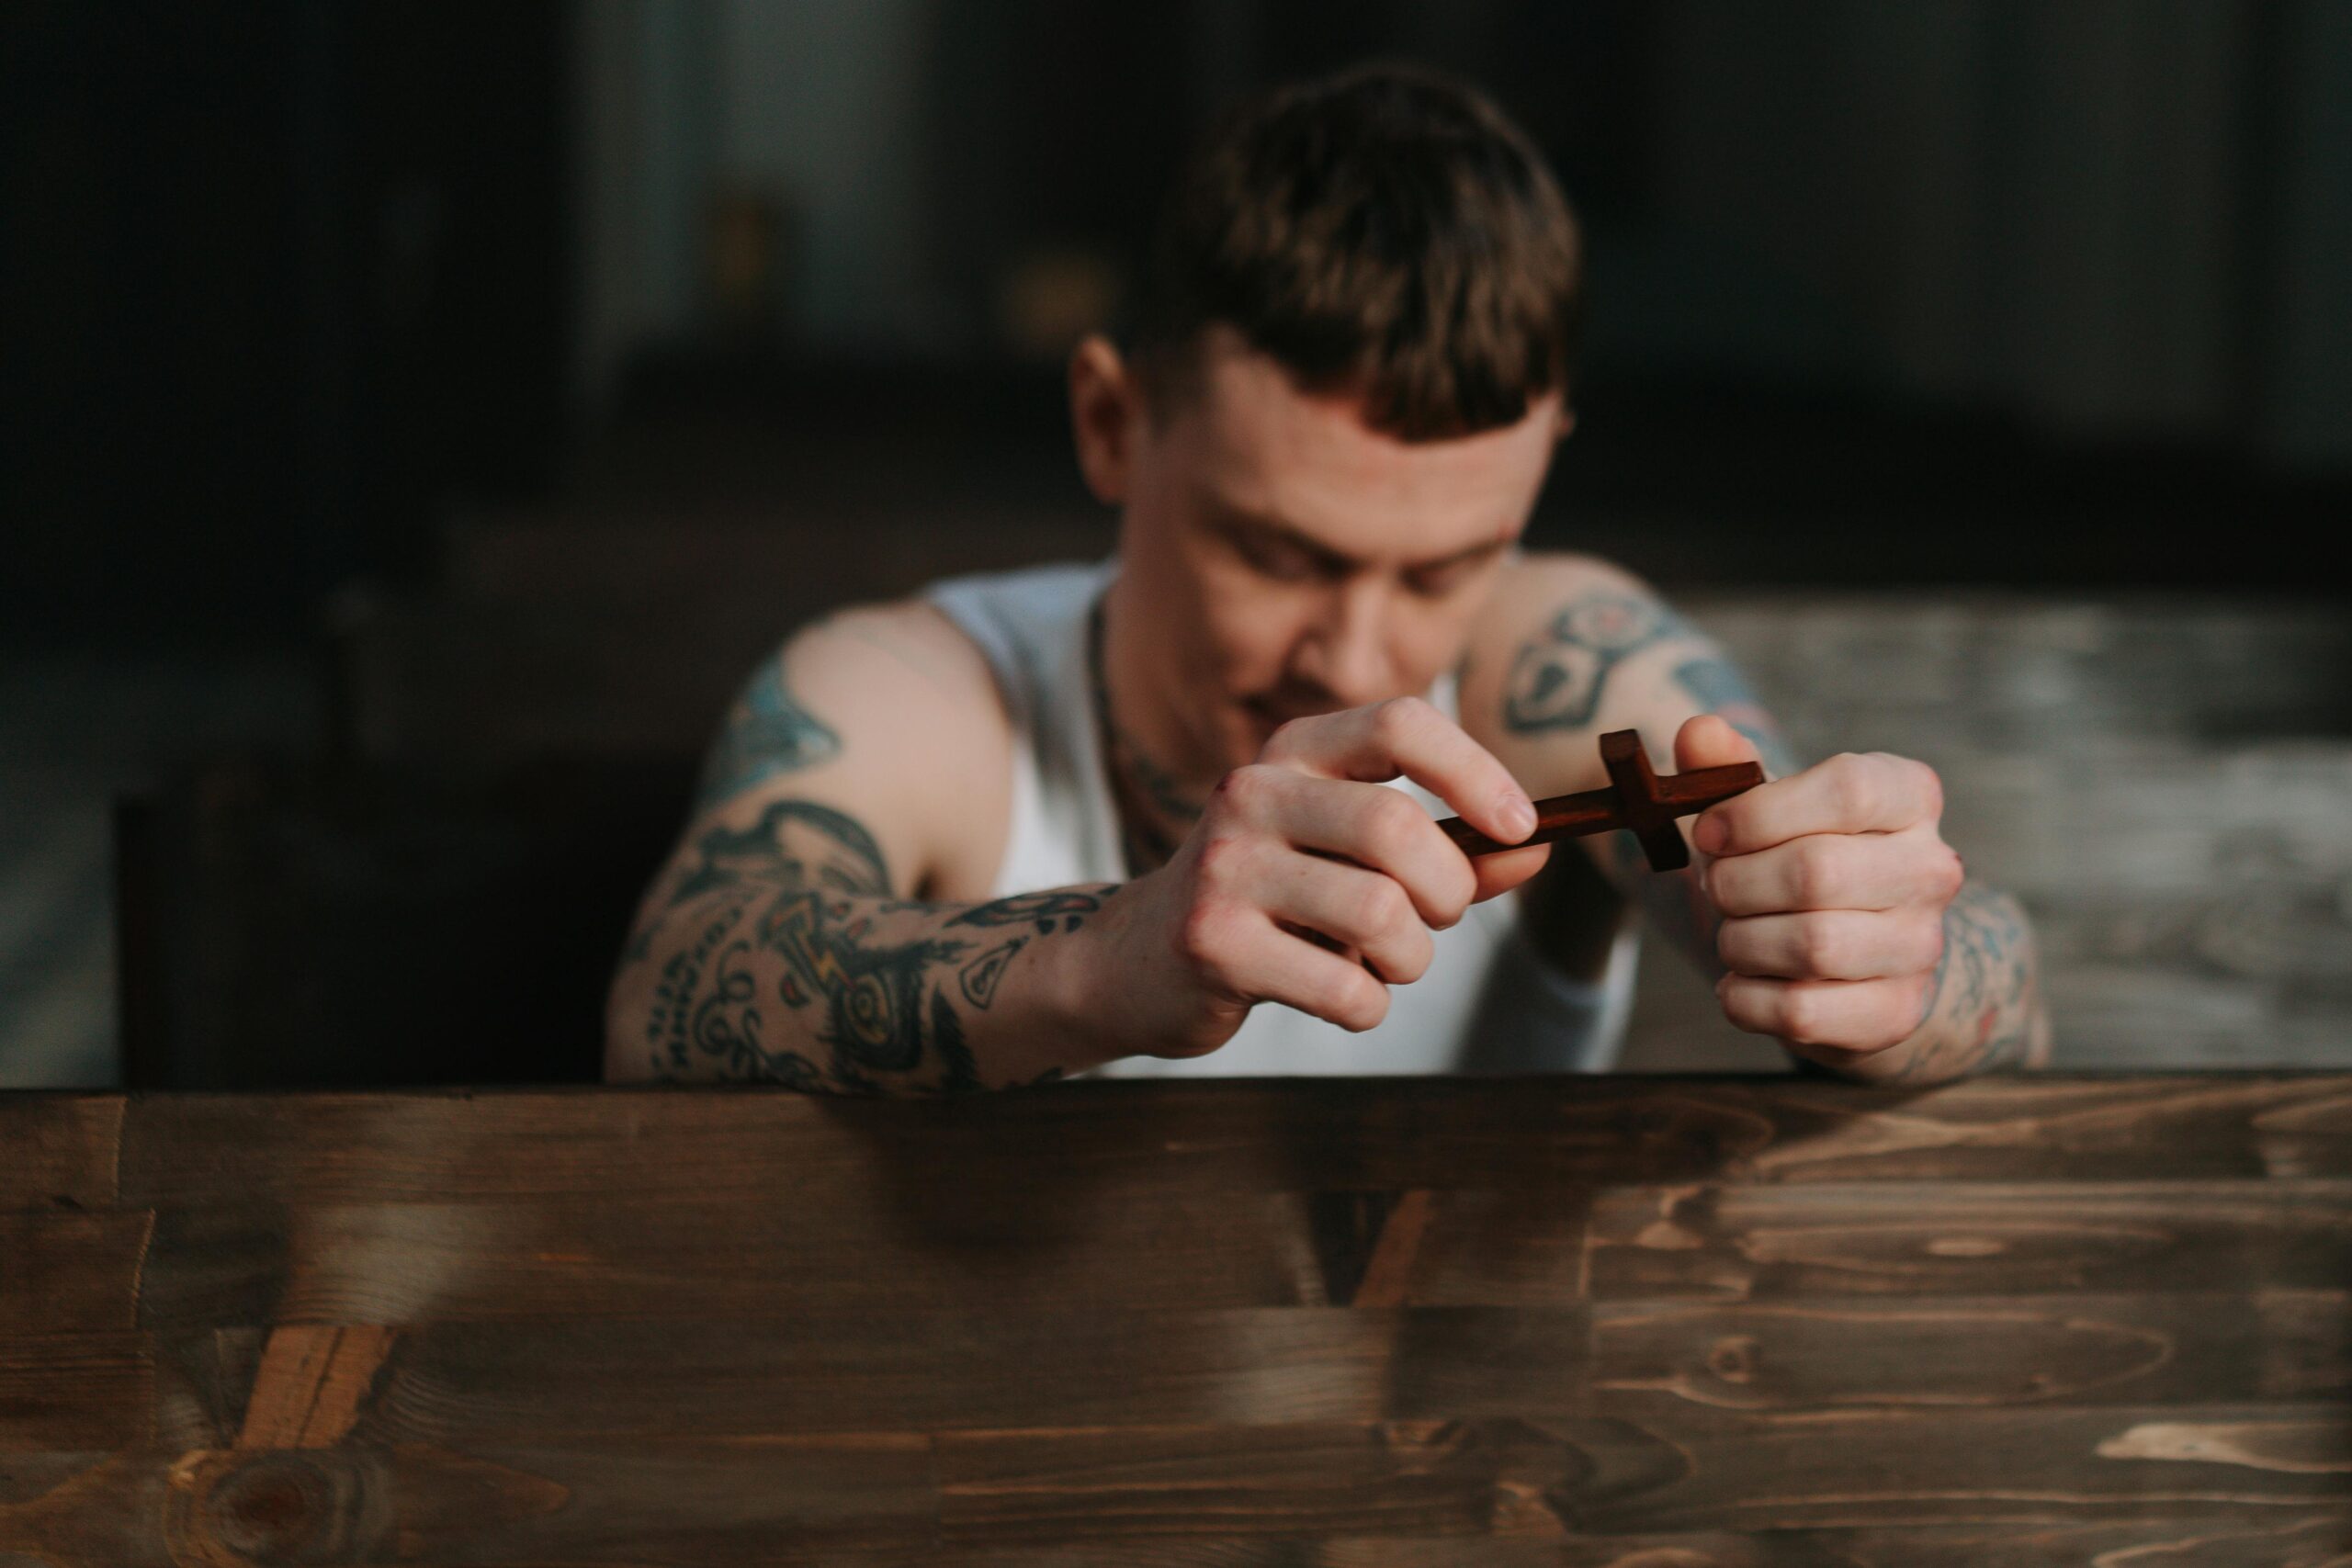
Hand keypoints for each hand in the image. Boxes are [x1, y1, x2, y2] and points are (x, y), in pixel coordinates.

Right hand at [1087, 696, 1552, 1057]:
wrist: (1135, 962)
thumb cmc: (1270, 903)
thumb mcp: (1348, 859)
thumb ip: (1443, 850)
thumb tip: (1539, 848)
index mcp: (1295, 754)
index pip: (1399, 723)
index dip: (1474, 771)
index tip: (1519, 828)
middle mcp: (1253, 792)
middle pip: (1396, 826)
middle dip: (1449, 891)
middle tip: (1439, 918)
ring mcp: (1225, 867)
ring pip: (1379, 914)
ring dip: (1413, 960)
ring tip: (1389, 966)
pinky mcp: (1212, 942)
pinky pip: (1342, 988)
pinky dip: (1367, 1008)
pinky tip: (1342, 1001)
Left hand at [1679, 715, 1964, 1057]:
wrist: (1848, 957)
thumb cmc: (1795, 859)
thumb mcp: (1764, 807)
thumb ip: (1727, 768)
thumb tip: (1699, 731)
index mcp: (1909, 797)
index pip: (1847, 790)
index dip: (1759, 812)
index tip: (1709, 831)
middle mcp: (1932, 869)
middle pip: (1817, 872)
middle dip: (1736, 883)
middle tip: (1717, 888)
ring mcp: (1921, 946)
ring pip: (1811, 946)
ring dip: (1740, 942)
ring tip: (1734, 935)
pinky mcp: (1895, 1012)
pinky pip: (1801, 1011)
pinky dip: (1746, 999)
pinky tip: (1740, 983)